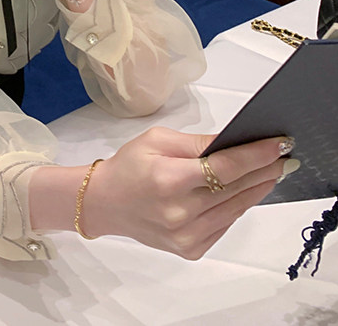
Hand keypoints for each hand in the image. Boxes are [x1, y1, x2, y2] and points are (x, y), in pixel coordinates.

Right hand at [82, 126, 294, 258]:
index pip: (223, 167)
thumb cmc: (128, 166)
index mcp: (168, 179)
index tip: (278, 145)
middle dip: (262, 170)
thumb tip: (231, 142)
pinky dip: (237, 206)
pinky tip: (245, 191)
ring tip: (271, 171)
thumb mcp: (156, 140)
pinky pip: (224, 225)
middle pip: (234, 189)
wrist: (104, 203)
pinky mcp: (190, 248)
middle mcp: (179, 212)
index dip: (255, 156)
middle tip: (283, 156)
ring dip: (256, 189)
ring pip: (235, 209)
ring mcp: (186, 235)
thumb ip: (196, 143)